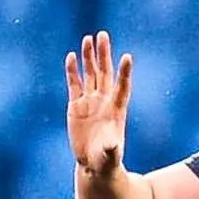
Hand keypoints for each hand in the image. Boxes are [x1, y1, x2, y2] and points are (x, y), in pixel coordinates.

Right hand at [66, 31, 133, 175]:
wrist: (93, 163)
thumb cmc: (106, 161)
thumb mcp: (109, 157)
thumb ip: (110, 150)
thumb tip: (111, 145)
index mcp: (116, 110)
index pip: (122, 86)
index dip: (124, 73)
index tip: (127, 57)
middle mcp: (104, 101)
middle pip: (105, 73)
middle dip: (104, 54)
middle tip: (102, 35)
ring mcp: (90, 101)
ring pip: (90, 74)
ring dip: (89, 57)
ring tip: (88, 39)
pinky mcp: (76, 105)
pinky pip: (74, 84)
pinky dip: (72, 71)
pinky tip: (71, 56)